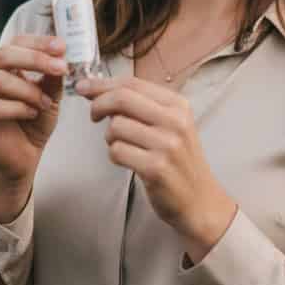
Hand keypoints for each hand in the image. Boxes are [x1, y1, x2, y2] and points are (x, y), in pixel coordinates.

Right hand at [0, 34, 67, 215]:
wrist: (21, 160)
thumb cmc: (32, 124)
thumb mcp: (49, 96)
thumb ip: (51, 77)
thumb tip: (60, 55)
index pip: (13, 43)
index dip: (37, 42)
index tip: (62, 46)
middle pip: (2, 55)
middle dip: (35, 59)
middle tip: (61, 68)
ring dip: (29, 89)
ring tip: (47, 103)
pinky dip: (19, 108)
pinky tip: (33, 114)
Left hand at [76, 76, 236, 260]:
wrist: (200, 200)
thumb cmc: (178, 161)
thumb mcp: (172, 125)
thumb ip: (141, 106)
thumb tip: (97, 90)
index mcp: (178, 105)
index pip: (132, 83)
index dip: (102, 84)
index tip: (84, 87)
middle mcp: (175, 121)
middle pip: (121, 99)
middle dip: (98, 104)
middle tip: (93, 116)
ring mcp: (167, 145)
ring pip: (116, 126)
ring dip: (110, 138)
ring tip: (123, 146)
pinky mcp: (155, 168)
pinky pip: (117, 151)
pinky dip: (114, 156)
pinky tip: (128, 161)